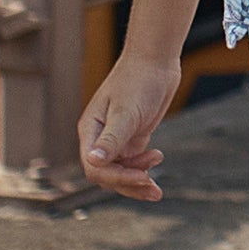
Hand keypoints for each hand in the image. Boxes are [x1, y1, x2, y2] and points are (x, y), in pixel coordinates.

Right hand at [74, 54, 177, 199]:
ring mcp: (116, 137)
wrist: (156, 61)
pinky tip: (157, 157)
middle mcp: (100, 137)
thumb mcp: (126, 112)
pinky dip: (143, 166)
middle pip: (106, 174)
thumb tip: (94, 161)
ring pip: (120, 170)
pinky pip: (132, 161)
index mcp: (91, 130)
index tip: (141, 177)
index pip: (95, 167)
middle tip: (153, 188)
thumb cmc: (138, 81)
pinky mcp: (132, 135)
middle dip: (128, 184)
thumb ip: (112, 139)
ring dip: (137, 180)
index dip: (116, 178)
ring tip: (157, 187)